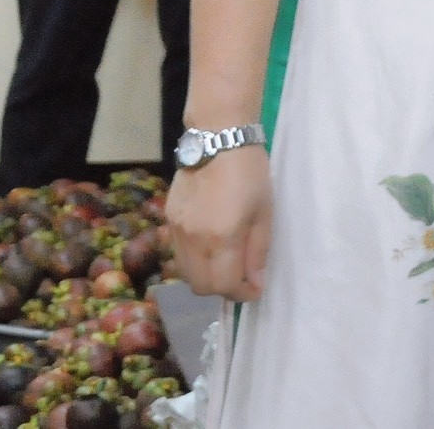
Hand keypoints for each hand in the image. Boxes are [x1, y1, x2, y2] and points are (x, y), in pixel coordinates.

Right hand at [166, 143, 271, 301]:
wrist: (218, 139)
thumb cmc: (251, 173)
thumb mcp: (265, 211)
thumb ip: (258, 251)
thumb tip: (256, 283)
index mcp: (221, 238)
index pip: (224, 285)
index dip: (241, 294)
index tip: (255, 289)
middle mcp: (193, 240)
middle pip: (200, 286)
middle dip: (222, 289)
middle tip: (241, 276)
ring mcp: (176, 230)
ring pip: (185, 273)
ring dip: (206, 276)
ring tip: (227, 261)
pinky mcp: (168, 219)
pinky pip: (178, 253)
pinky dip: (194, 259)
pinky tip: (210, 244)